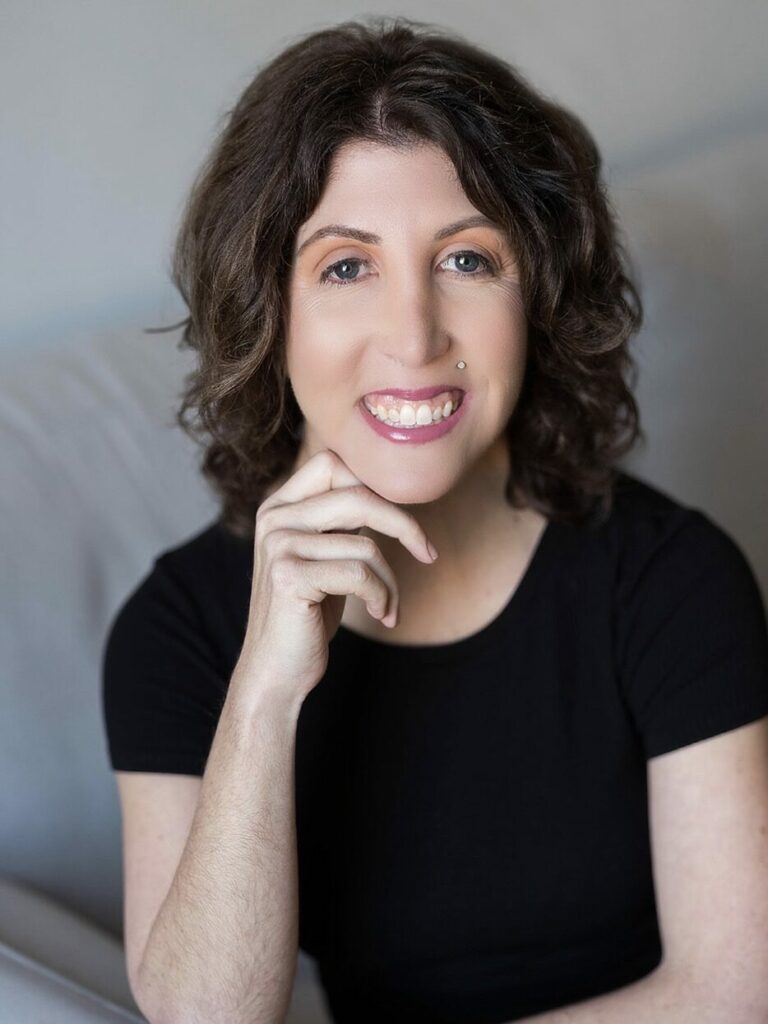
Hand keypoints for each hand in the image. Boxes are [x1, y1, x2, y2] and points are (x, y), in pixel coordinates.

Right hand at [236, 448, 436, 701]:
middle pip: (358, 496)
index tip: (406, 521)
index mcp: (279, 506)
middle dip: (403, 525)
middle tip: (427, 553)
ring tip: (388, 607)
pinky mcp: (289, 577)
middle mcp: (274, 519)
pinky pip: (360, 575)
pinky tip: (381, 615)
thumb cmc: (308, 613)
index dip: (378, 486)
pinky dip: (381, 597)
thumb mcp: (324, 555)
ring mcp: (278, 546)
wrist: (275, 670)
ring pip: (366, 546)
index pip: (335, 464)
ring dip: (390, 582)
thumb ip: (341, 521)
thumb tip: (389, 492)